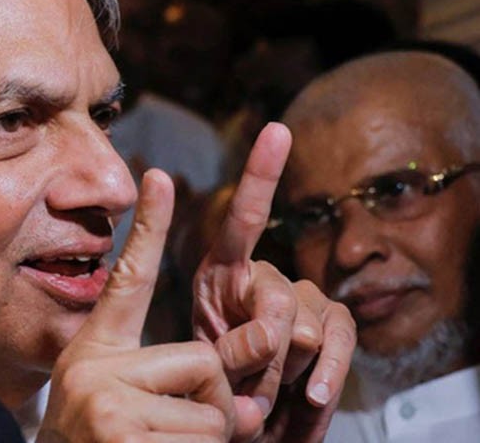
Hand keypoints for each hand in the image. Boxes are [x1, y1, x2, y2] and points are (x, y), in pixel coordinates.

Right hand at [40, 170, 235, 441]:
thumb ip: (191, 389)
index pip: (129, 278)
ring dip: (210, 441)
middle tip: (179, 430)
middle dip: (216, 402)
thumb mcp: (134, 405)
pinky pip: (205, 442)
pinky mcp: (120, 433)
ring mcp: (105, 402)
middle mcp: (94, 367)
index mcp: (97, 348)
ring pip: (215, 412)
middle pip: (206, 361)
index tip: (160, 174)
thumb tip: (251, 403)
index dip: (150, 227)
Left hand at [192, 123, 354, 441]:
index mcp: (221, 274)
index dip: (263, 175)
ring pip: (307, 319)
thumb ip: (229, 348)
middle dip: (263, 344)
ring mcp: (302, 302)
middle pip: (278, 291)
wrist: (245, 432)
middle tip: (247, 381)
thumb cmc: (212, 394)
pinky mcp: (332, 330)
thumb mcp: (203, 367)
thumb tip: (277, 332)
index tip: (278, 130)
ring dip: (287, 367)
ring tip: (267, 396)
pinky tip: (313, 395)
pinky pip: (341, 336)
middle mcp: (264, 278)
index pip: (243, 219)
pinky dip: (330, 369)